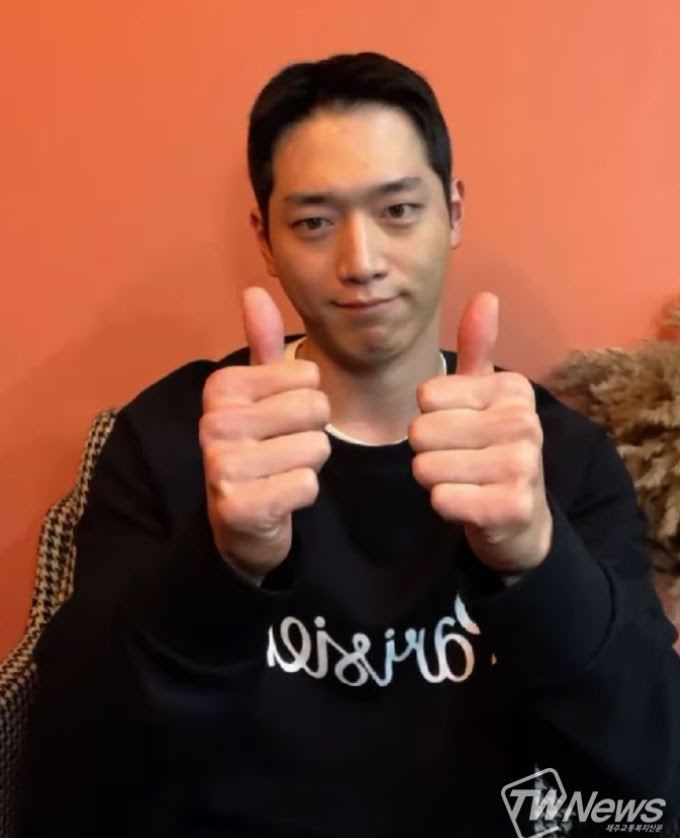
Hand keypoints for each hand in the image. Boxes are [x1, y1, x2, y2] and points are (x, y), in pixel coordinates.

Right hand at [199, 287, 330, 582]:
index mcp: (221, 388)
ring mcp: (222, 466)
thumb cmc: (259, 448)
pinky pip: (306, 484)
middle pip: (315, 407)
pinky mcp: (238, 506)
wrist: (240, 521)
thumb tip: (254, 290)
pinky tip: (279, 497)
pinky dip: (304, 493)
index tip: (280, 421)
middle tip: (284, 449)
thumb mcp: (259, 394)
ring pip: (316, 447)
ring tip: (280, 473)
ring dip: (309, 464)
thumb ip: (262, 345)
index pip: (309, 376)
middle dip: (313, 432)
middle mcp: (214, 422)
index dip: (307, 401)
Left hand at [409, 293, 552, 575]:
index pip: (425, 396)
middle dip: (426, 452)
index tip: (458, 429)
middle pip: (421, 432)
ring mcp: (523, 466)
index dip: (430, 417)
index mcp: (512, 390)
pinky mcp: (513, 507)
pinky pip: (441, 500)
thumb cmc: (489, 449)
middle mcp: (524, 423)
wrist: (520, 517)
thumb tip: (486, 296)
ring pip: (426, 467)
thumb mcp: (482, 397)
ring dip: (434, 480)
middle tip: (456, 461)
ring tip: (463, 481)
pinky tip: (468, 504)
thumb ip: (476, 350)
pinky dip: (444, 505)